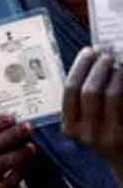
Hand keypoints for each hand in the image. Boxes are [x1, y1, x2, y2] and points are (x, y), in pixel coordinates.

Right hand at [62, 47, 122, 171]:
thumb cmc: (103, 133)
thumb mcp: (85, 120)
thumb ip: (82, 97)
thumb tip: (91, 59)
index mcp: (70, 127)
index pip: (70, 91)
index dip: (80, 67)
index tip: (88, 52)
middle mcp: (87, 133)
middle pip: (88, 91)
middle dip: (97, 68)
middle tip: (105, 54)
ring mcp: (108, 136)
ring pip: (110, 94)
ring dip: (114, 73)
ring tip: (117, 62)